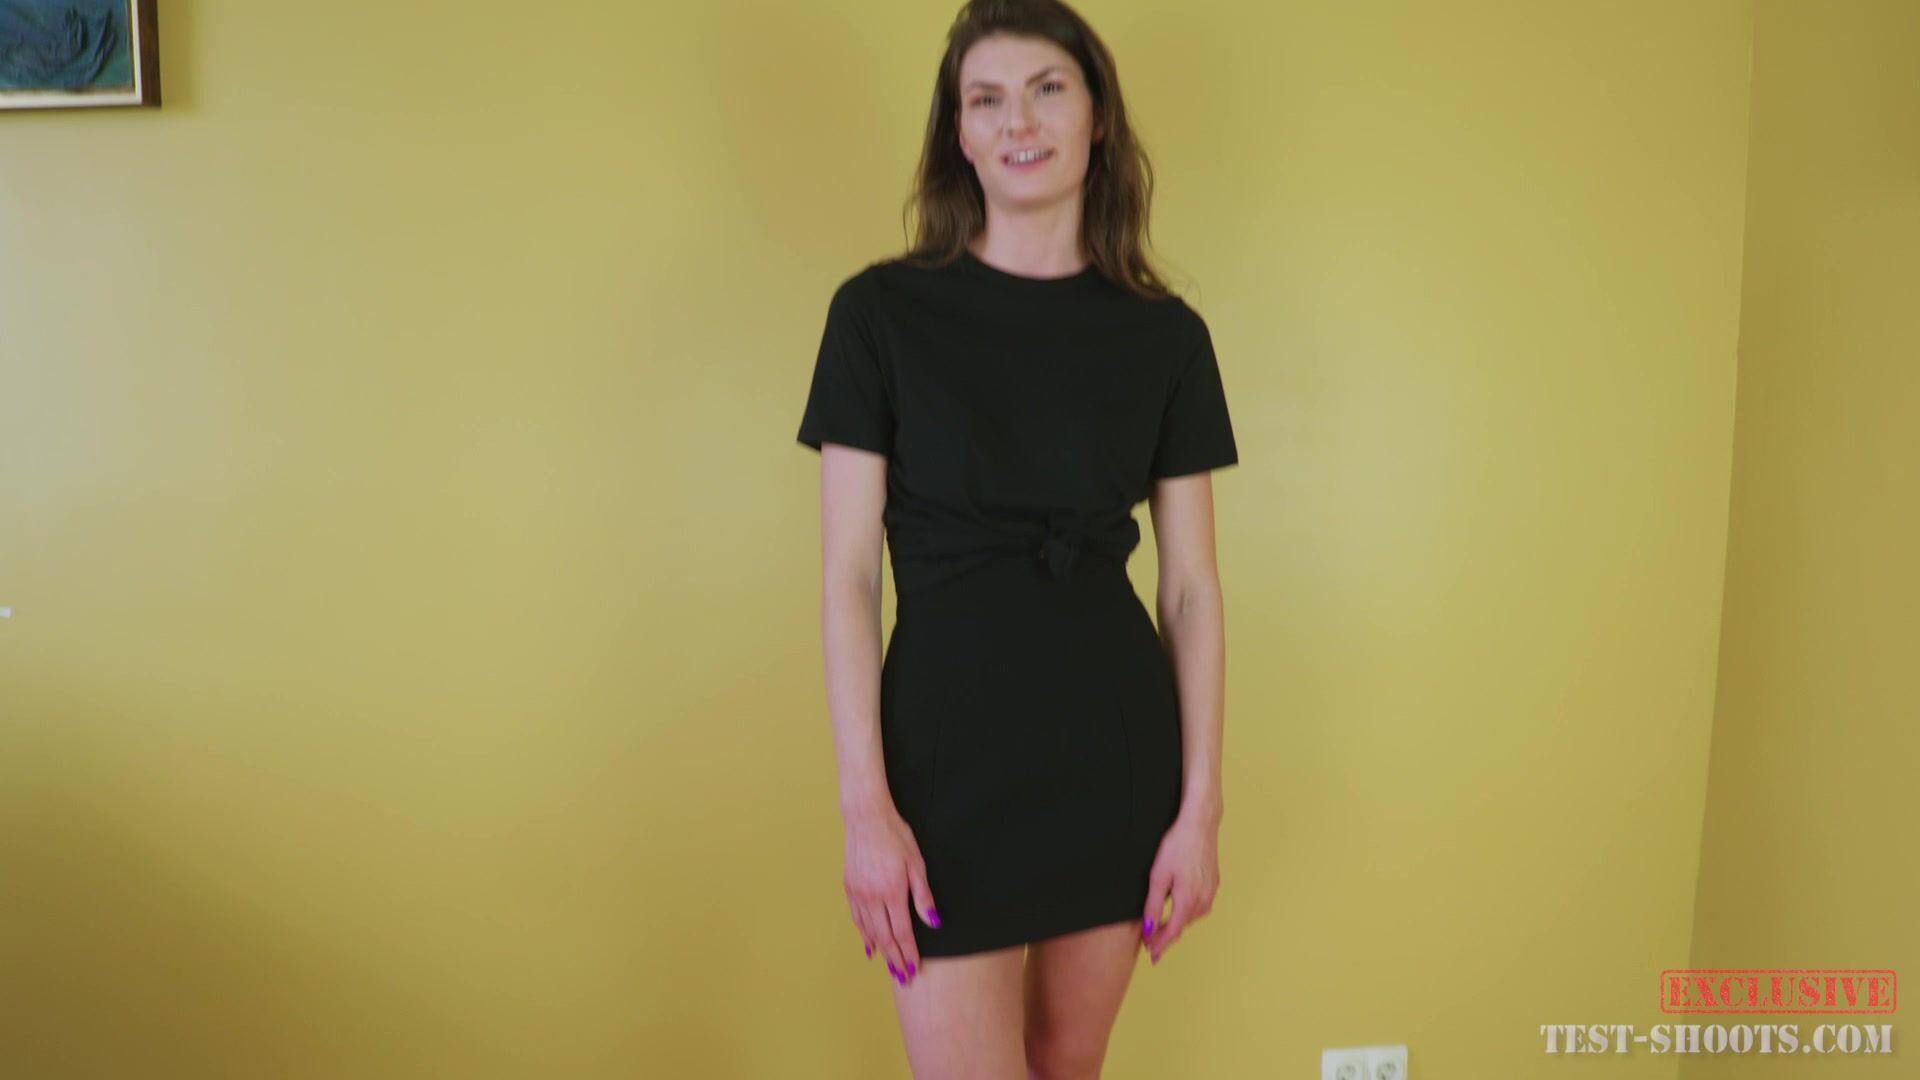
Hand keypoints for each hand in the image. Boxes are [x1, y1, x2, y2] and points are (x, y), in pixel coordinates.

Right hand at [844, 802, 939, 986]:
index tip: (914, 969)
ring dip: (880, 951)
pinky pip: (857, 918)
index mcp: (892, 893)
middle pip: (885, 937)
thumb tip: (934, 923)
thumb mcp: (917, 864)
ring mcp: (858, 893)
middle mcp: (872, 897)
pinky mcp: (849, 887)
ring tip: (889, 966)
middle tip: (903, 977)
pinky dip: (864, 934)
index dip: (909, 953)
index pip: (902, 933)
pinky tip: (869, 943)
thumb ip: (924, 896)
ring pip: (869, 931)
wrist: (866, 817)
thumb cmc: (896, 836)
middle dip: (895, 959)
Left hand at [1140, 807, 1219, 964]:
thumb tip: (1148, 929)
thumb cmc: (1177, 846)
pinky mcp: (1213, 885)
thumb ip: (1153, 905)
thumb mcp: (1158, 876)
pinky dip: (1186, 912)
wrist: (1200, 825)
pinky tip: (1178, 909)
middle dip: (1166, 936)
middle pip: (1181, 927)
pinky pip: (1198, 906)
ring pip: (1190, 917)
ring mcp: (1210, 893)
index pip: (1171, 932)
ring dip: (1177, 924)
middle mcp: (1203, 901)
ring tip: (1162, 929)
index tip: (1151, 954)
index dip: (1160, 945)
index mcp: (1188, 901)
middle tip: (1151, 945)